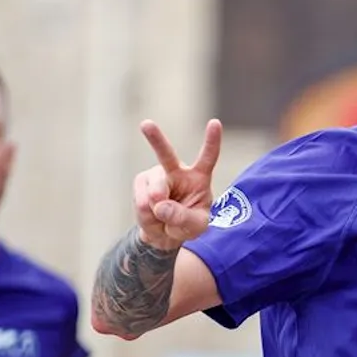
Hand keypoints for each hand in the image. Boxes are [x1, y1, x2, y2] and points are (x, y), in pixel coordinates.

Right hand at [132, 119, 223, 252]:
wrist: (165, 233)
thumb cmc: (187, 225)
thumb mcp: (196, 226)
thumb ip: (183, 218)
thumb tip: (160, 205)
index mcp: (199, 177)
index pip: (208, 157)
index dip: (212, 141)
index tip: (215, 123)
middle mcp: (176, 171)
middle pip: (166, 155)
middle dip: (155, 139)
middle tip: (146, 124)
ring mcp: (156, 176)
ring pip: (154, 191)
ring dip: (158, 210)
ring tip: (163, 217)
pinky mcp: (141, 183)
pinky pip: (142, 202)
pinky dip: (147, 216)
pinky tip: (152, 215)